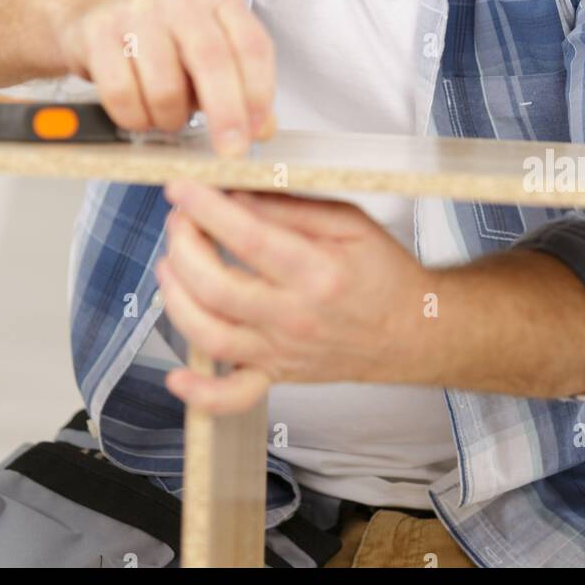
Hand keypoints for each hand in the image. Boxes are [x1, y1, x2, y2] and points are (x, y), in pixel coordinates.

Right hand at [55, 0, 275, 154]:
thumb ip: (241, 90)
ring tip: (168, 118)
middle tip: (229, 151)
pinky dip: (134, 118)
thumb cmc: (165, 41)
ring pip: (165, 86)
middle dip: (225, 114)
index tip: (256, 131)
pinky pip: (121, 93)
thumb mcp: (211, 58)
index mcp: (220, 2)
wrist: (100, 8)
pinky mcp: (99, 32)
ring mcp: (138, 13)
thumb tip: (263, 129)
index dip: (258, 92)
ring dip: (170, 119)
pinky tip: (139, 115)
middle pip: (212, 61)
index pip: (252, 46)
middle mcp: (182, 0)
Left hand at [156, 179, 434, 412]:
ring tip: (170, 265)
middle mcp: (296, 316)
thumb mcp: (348, 221)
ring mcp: (283, 351)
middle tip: (179, 220)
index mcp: (317, 271)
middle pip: (217, 286)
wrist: (414, 331)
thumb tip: (236, 195)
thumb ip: (290, 207)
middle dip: (184, 246)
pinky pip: (233, 396)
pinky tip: (177, 374)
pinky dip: (201, 393)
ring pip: (211, 334)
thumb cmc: (384, 274)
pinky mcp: (277, 375)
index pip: (247, 236)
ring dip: (176, 298)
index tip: (182, 187)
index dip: (205, 208)